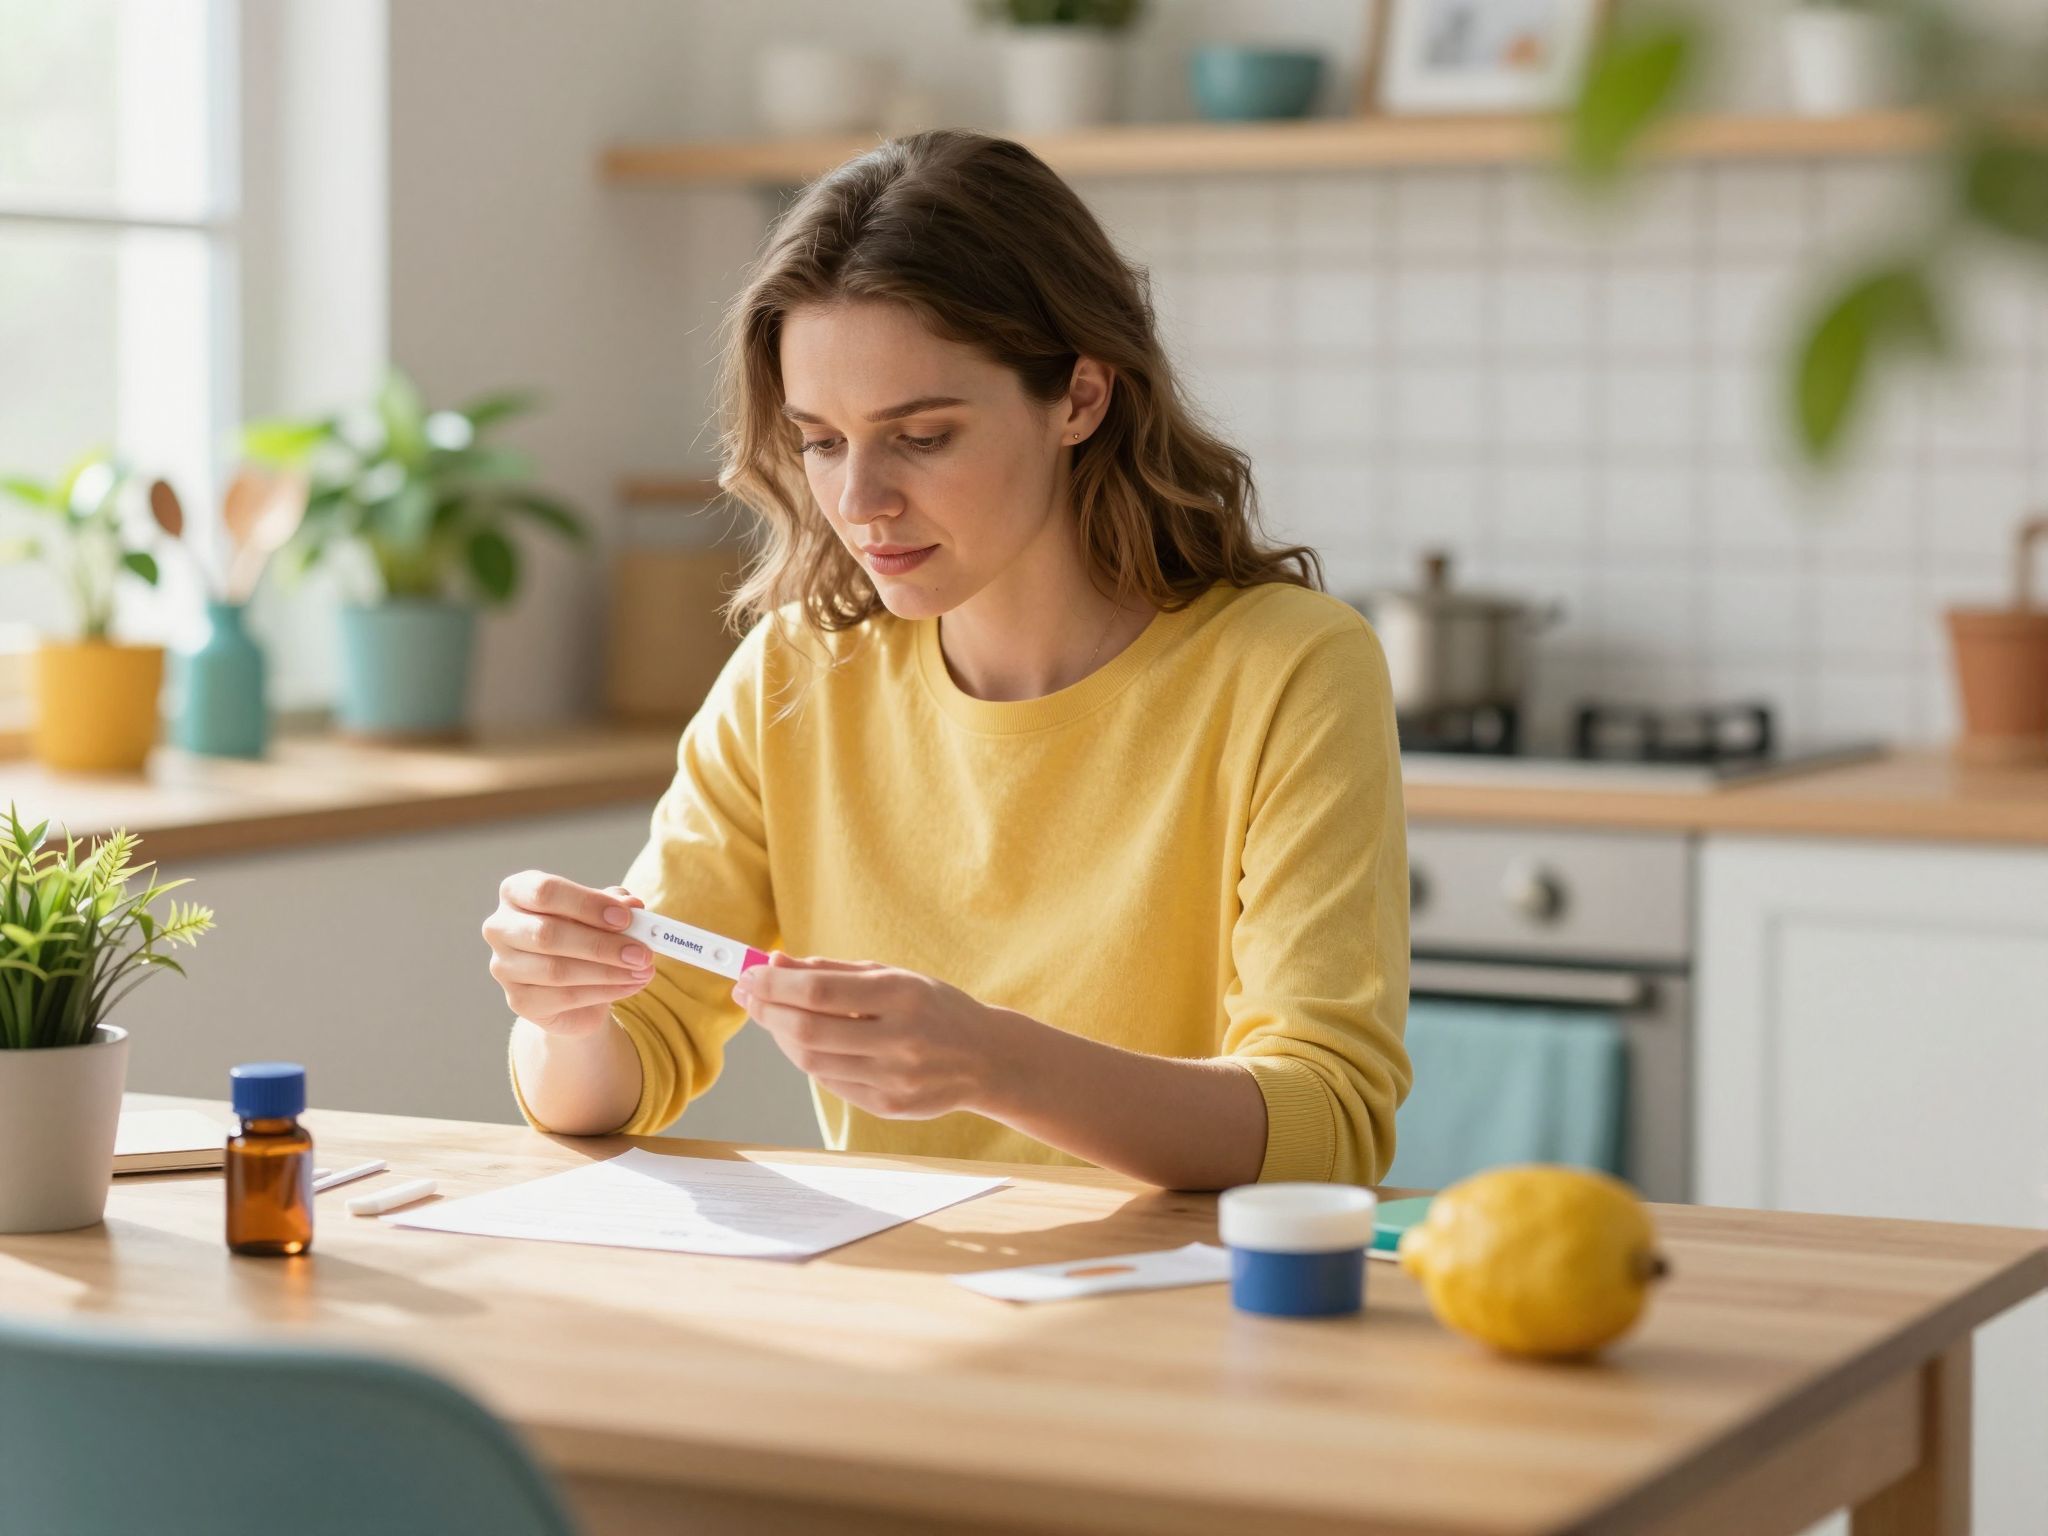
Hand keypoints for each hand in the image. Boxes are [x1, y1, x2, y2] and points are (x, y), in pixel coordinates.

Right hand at [484, 871, 652, 1037]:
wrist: (574, 985)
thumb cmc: (585, 934)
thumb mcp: (602, 913)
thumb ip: (615, 905)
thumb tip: (633, 905)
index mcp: (517, 892)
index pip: (545, 891)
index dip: (586, 904)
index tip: (626, 917)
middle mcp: (500, 927)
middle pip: (547, 934)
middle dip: (602, 944)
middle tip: (642, 952)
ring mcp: (504, 966)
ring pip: (557, 970)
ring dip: (608, 971)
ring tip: (643, 969)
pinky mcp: (518, 1001)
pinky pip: (564, 997)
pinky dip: (604, 992)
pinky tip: (631, 985)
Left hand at [733, 954, 1017, 1119]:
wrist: (987, 1058)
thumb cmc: (933, 1007)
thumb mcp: (892, 975)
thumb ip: (833, 971)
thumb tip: (776, 963)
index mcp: (903, 995)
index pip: (821, 993)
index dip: (776, 986)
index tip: (749, 975)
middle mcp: (900, 1039)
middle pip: (810, 1031)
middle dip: (768, 1011)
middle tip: (747, 994)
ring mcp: (895, 1078)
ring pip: (813, 1062)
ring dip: (782, 1037)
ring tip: (772, 1015)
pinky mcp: (889, 1106)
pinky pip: (830, 1082)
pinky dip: (808, 1059)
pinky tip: (803, 1041)